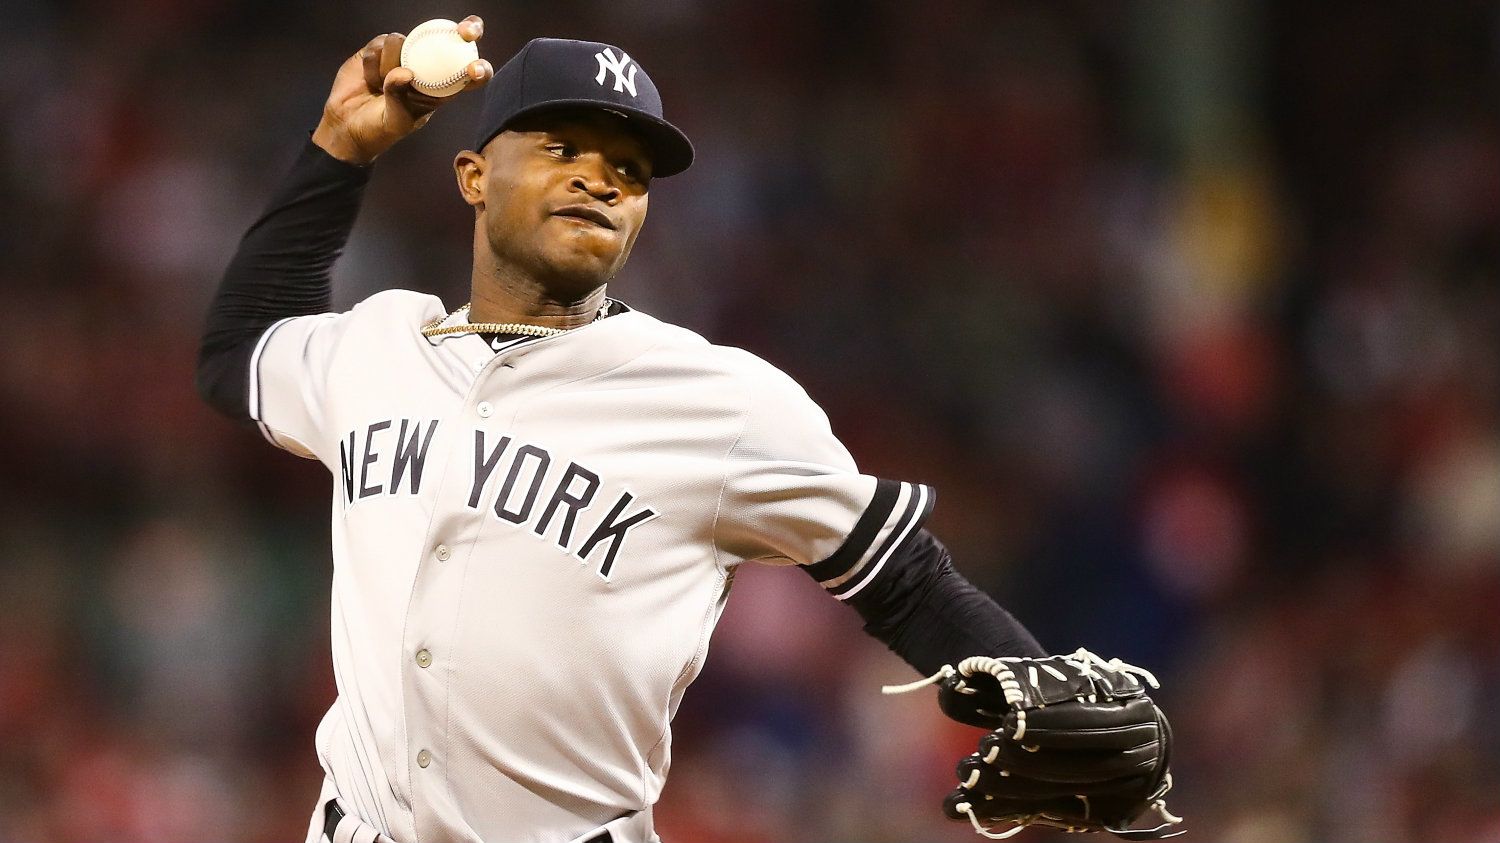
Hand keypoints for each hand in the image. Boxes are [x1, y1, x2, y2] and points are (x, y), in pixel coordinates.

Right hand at [312, 15, 492, 164]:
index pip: (469, 75)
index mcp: (443, 88)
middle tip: (464, 32)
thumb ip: (400, 99)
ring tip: (379, 86)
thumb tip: (404, 72)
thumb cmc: (380, 129)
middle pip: (455, 39)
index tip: (474, 69)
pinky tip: (368, 79)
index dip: (480, 69)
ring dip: (387, 64)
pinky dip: (371, 63)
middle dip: (468, 29)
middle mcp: (428, 66)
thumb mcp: (395, 121)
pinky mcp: (380, 48)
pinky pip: (379, 44)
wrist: (347, 122)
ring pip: (402, 41)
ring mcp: (405, 53)